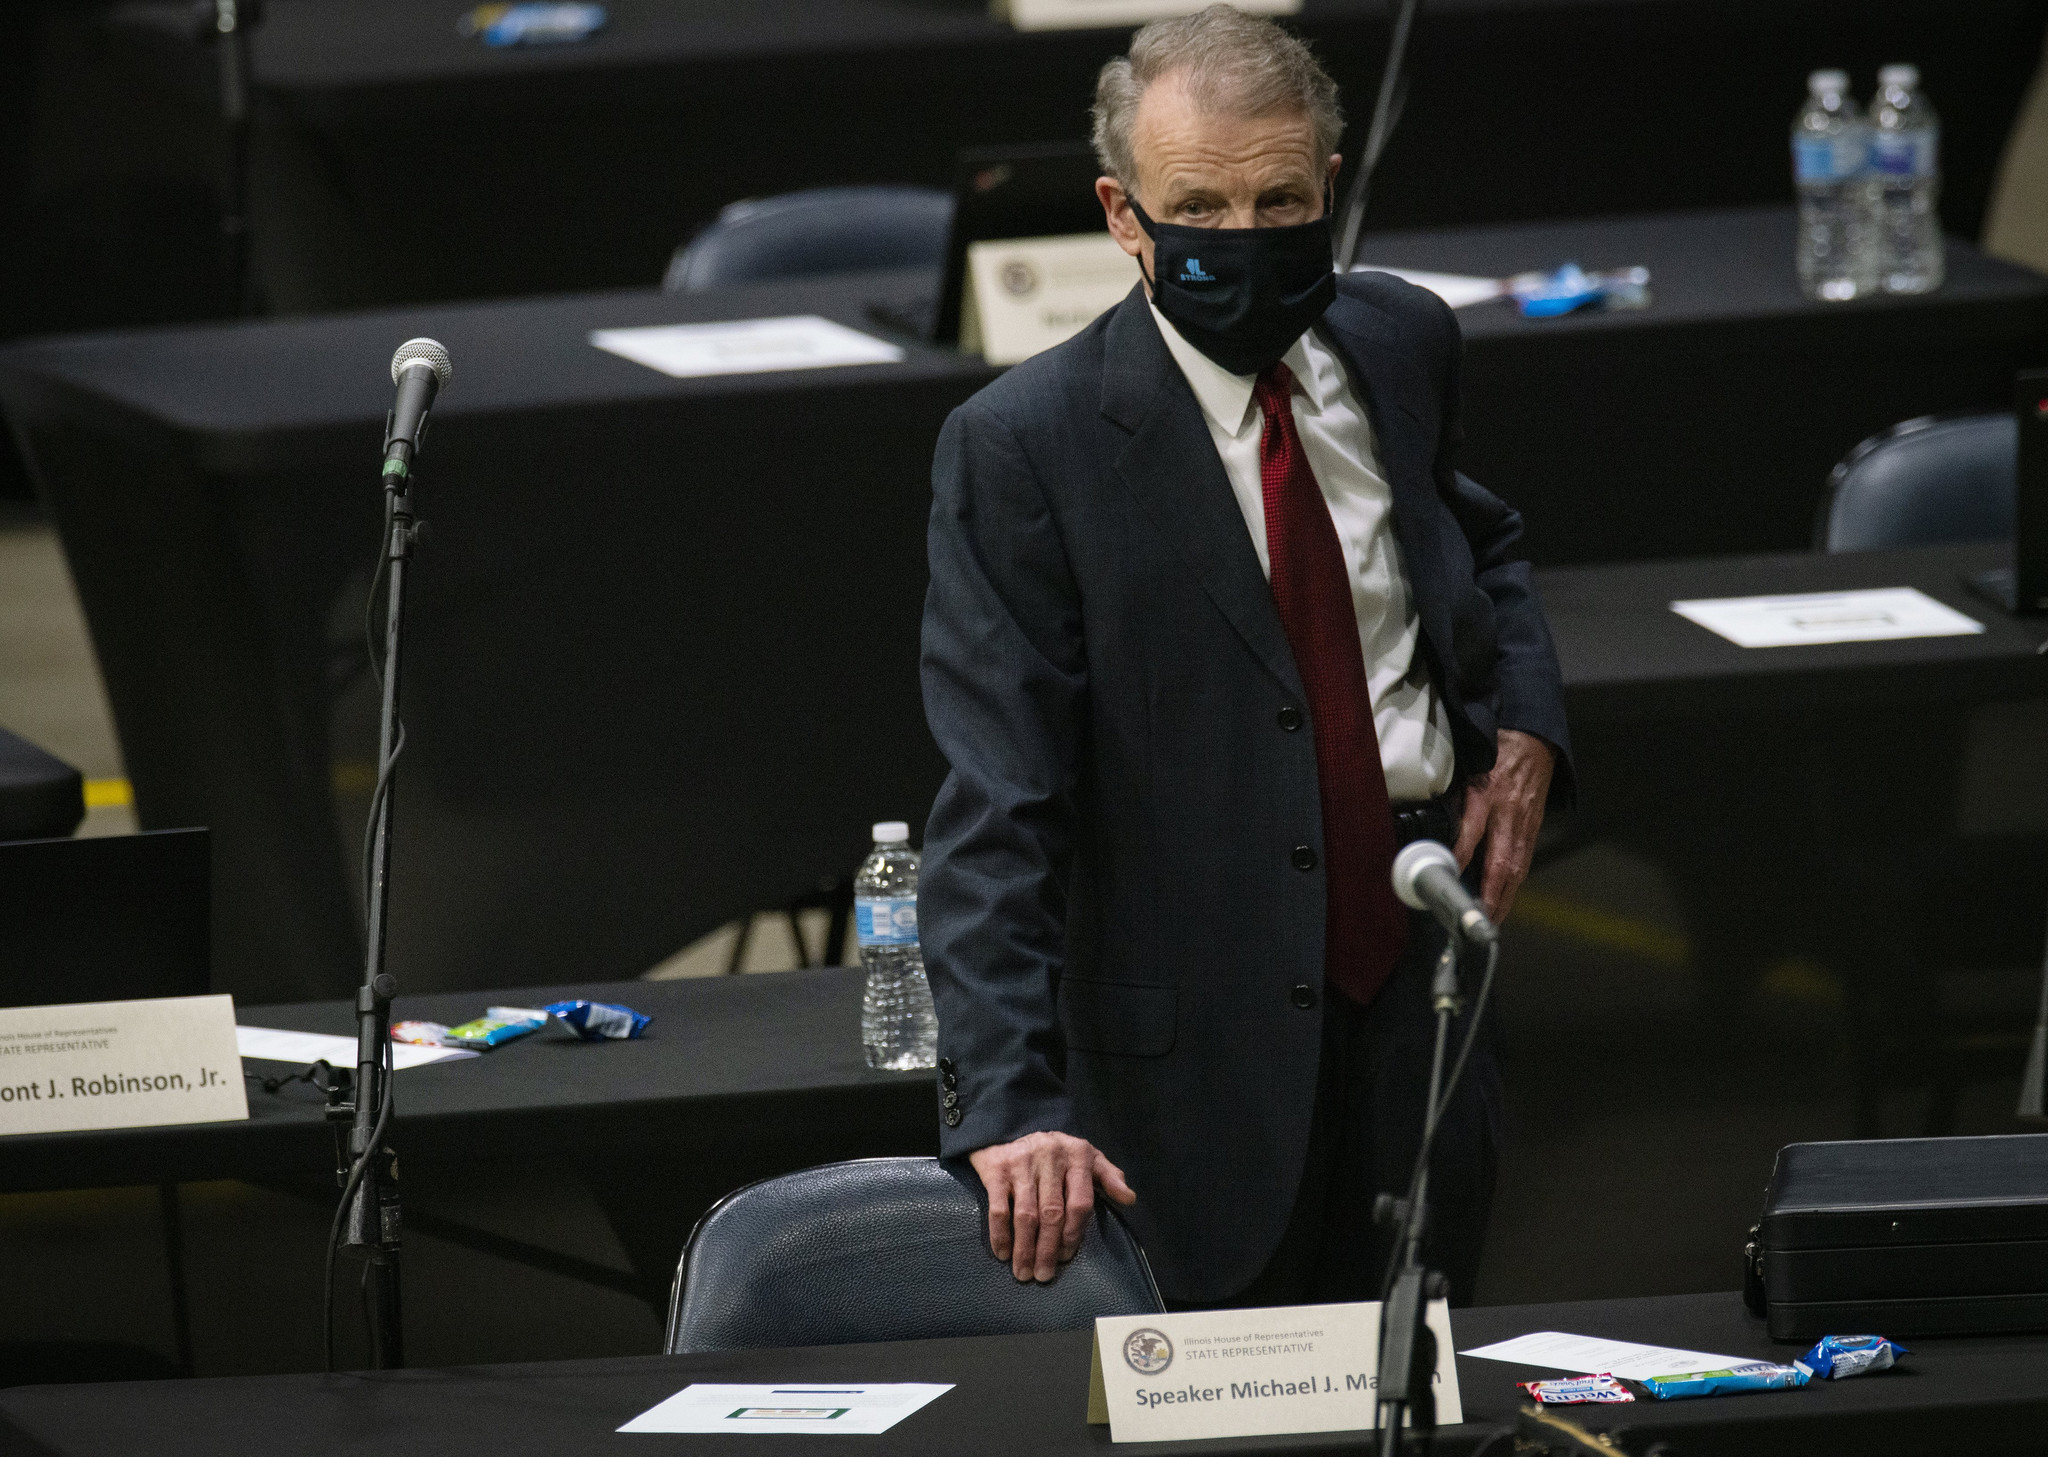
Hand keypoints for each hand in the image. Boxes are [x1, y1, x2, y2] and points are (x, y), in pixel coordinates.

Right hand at [968, 1131, 1136, 1282]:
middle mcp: (1050, 1157)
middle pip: (1052, 1213)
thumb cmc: (1057, 1152)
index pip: (1080, 1202)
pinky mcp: (997, 1169)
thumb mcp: (1087, 1157)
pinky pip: (998, 1208)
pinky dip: (1000, 1234)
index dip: (1074, 1233)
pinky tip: (1003, 1253)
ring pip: (1025, 1214)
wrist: (1010, 1128)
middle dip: (1048, 1249)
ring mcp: (1022, 1163)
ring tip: (1023, 1273)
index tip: (1066, 1256)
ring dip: (1024, 1248)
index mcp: (1077, 1156)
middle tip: (1044, 1275)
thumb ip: (1109, 1177)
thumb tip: (1130, 1199)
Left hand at [1452, 728, 1554, 922]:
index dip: (1460, 855)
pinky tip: (1505, 897)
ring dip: (1505, 896)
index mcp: (1488, 794)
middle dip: (1492, 895)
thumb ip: (1454, 799)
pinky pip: (1524, 860)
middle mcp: (1509, 813)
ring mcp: (1525, 822)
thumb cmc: (1495, 753)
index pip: (1472, 831)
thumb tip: (1435, 830)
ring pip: (1517, 867)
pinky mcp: (1534, 827)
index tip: (1447, 876)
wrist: (1534, 739)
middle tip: (1479, 919)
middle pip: (1502, 862)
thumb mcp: (1468, 769)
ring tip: (1491, 919)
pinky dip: (1513, 883)